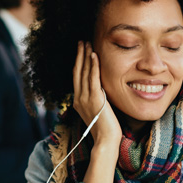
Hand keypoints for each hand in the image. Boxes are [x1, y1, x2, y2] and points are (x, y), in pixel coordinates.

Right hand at [73, 41, 120, 182]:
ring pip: (83, 72)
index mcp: (78, 101)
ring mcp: (85, 99)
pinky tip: (94, 55)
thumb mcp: (97, 111)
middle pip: (77, 71)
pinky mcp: (95, 99)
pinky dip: (92, 66)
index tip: (82, 50)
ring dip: (85, 56)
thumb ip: (97, 100)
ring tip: (87, 43)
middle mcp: (79, 98)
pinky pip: (92, 79)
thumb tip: (101, 92)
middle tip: (82, 41)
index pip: (76, 77)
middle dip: (79, 55)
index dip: (78, 63)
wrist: (106, 141)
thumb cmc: (105, 129)